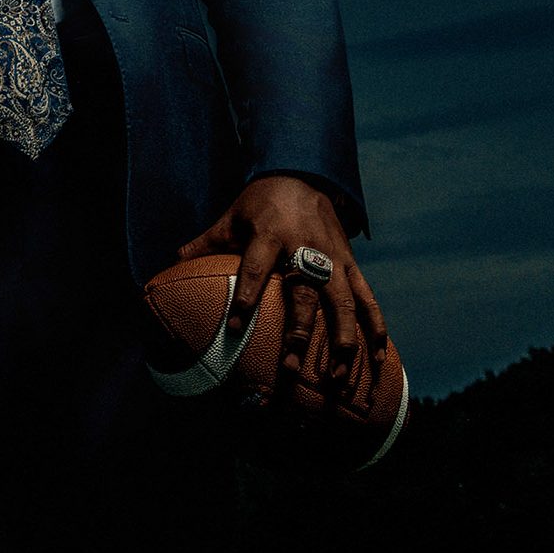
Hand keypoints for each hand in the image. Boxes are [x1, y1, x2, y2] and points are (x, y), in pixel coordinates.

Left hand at [177, 175, 386, 383]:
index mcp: (269, 234)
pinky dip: (376, 327)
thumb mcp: (232, 216)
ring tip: (337, 377)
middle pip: (303, 294)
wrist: (304, 174)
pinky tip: (380, 356)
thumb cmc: (261, 201)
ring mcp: (332, 257)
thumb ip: (206, 242)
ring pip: (342, 302)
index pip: (255, 268)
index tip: (235, 327)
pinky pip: (367, 297)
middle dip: (298, 332)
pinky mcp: (350, 264)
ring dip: (342, 340)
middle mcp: (304, 247)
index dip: (246, 297)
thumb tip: (173, 261)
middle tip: (289, 367)